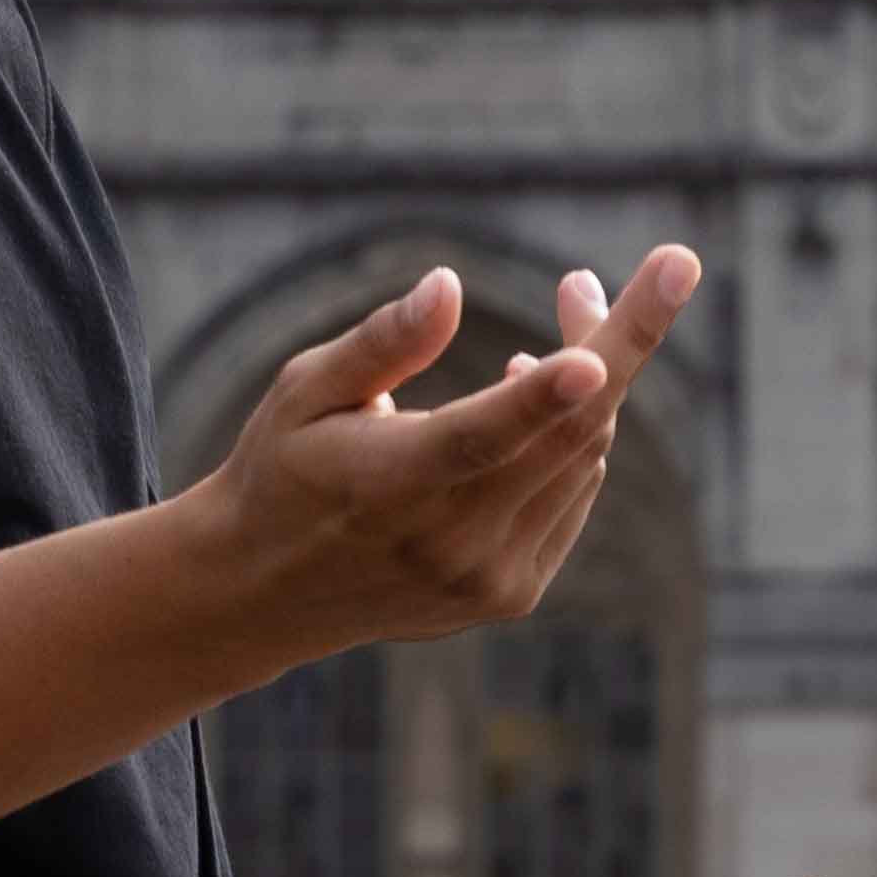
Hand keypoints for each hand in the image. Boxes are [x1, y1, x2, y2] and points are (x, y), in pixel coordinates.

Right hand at [201, 253, 698, 669]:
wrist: (266, 595)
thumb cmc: (283, 468)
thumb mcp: (304, 392)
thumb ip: (381, 342)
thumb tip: (448, 285)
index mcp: (388, 484)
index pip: (478, 439)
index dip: (540, 396)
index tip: (595, 356)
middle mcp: (448, 543)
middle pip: (567, 437)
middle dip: (610, 343)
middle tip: (586, 280)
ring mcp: (488, 578)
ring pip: (584, 459)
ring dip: (591, 387)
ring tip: (541, 343)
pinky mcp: (513, 594)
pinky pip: (576, 492)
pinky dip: (571, 439)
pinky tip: (529, 411)